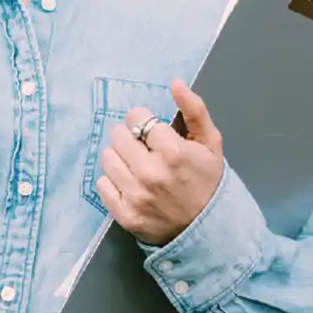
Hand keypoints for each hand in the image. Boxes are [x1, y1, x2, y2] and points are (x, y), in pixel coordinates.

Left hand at [96, 79, 224, 245]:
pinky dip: (113, 181)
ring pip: (107, 157)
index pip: (136, 117)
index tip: (152, 131)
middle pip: (117, 135)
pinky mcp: (124, 214)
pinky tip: (130, 183)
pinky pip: (102, 184)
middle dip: (130, 137)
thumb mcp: (210, 142)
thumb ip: (194, 109)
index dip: (144, 121)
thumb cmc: (207, 180)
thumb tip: (175, 83)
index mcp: (172, 152)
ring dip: (120, 157)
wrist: (208, 229)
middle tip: (143, 148)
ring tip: (136, 165)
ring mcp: (135, 196)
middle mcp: (151, 174)